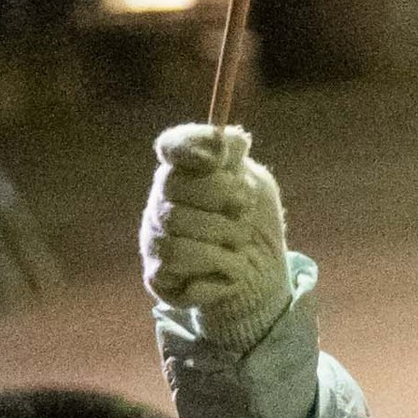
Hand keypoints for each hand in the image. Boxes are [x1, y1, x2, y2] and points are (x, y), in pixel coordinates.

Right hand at [141, 123, 293, 351]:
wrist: (262, 279)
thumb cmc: (252, 227)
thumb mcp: (256, 186)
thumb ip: (238, 160)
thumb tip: (229, 139)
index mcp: (184, 173)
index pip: (174, 146)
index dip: (191, 146)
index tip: (218, 155)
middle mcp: (162, 203)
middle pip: (174, 186)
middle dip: (220, 196)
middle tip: (246, 208)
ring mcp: (155, 240)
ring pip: (177, 229)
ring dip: (223, 238)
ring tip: (241, 244)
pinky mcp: (158, 277)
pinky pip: (178, 269)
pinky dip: (213, 273)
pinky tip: (230, 272)